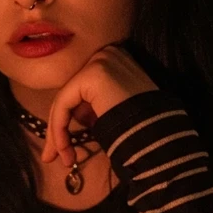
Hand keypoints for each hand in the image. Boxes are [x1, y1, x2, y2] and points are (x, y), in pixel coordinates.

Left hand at [41, 44, 157, 166]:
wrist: (159, 132)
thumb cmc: (142, 127)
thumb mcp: (114, 110)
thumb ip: (95, 105)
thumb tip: (76, 114)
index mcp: (114, 61)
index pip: (81, 90)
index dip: (68, 119)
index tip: (62, 147)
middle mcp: (106, 54)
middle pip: (70, 94)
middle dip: (59, 128)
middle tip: (53, 156)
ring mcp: (99, 62)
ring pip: (64, 100)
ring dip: (58, 133)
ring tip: (60, 158)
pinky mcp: (90, 75)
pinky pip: (63, 103)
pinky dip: (59, 128)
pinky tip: (63, 148)